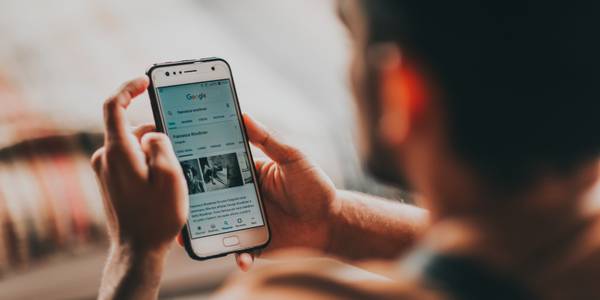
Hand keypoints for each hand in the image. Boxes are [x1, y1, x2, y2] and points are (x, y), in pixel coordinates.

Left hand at [92, 76, 187, 255]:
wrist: (139, 250)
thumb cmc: (157, 215)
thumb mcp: (170, 175)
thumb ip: (161, 144)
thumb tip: (152, 133)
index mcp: (117, 151)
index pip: (113, 106)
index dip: (128, 87)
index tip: (146, 81)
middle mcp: (106, 158)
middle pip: (133, 129)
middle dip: (158, 134)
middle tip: (181, 151)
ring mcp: (106, 171)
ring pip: (135, 147)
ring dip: (155, 153)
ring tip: (176, 176)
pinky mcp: (111, 183)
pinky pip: (132, 162)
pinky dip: (149, 164)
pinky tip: (165, 184)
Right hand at [180, 115, 339, 270]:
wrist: (332, 223)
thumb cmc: (315, 187)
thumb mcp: (293, 159)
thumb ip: (269, 140)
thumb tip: (244, 115)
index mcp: (247, 175)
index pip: (216, 167)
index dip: (196, 164)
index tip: (175, 159)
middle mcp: (242, 198)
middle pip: (208, 200)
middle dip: (188, 202)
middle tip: (171, 201)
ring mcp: (246, 222)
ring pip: (215, 227)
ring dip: (201, 233)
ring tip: (188, 237)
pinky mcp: (255, 244)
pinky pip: (240, 252)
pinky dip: (239, 256)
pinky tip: (242, 258)